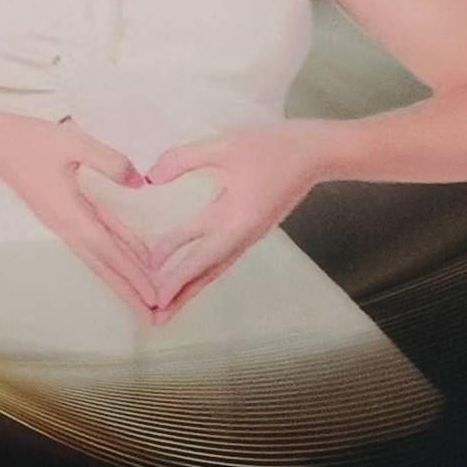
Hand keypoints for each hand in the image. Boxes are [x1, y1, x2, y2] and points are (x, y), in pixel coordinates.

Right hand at [0, 112, 160, 316]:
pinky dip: (115, 250)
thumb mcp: (72, 142)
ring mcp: (62, 221)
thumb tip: (139, 183)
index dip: (132, 273)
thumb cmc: (29, 141)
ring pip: (98, 255)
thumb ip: (109, 161)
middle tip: (154, 316)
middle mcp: (67, 225)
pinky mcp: (61, 213)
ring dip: (121, 276)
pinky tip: (133, 255)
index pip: (108, 249)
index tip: (155, 296)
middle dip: (128, 290)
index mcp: (70, 213)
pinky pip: (94, 237)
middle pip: (102, 264)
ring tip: (144, 295)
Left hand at [134, 124, 331, 321]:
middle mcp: (242, 235)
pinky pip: (215, 250)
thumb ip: (182, 159)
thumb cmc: (274, 148)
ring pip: (211, 264)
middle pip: (206, 272)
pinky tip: (174, 264)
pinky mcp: (245, 225)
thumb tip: (149, 178)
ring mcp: (245, 233)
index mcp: (239, 221)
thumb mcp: (224, 146)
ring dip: (186, 284)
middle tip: (154, 320)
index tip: (157, 300)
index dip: (178, 279)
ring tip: (161, 302)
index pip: (202, 257)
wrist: (317, 153)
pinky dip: (195, 263)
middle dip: (180, 296)